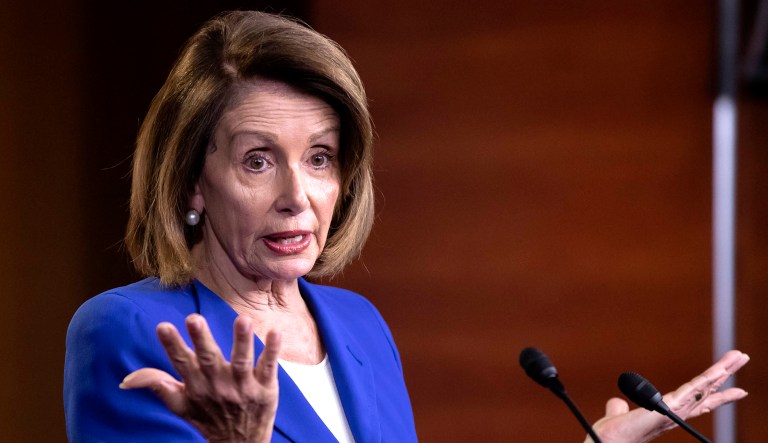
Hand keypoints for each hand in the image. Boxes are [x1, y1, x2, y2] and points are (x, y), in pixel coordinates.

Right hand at [120, 314, 280, 442]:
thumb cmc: (209, 418)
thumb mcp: (180, 405)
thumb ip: (158, 386)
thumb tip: (126, 380)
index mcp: (197, 387)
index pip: (182, 363)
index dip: (172, 345)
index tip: (163, 326)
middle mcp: (219, 386)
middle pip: (209, 360)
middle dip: (202, 339)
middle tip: (194, 318)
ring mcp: (243, 388)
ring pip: (242, 362)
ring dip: (242, 340)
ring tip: (243, 319)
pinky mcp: (266, 389)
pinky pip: (269, 367)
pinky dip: (272, 350)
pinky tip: (275, 332)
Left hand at [587, 350, 748, 442]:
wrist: (608, 440)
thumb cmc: (615, 433)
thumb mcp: (620, 414)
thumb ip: (620, 407)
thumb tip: (617, 402)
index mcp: (669, 412)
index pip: (698, 400)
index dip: (716, 394)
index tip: (735, 388)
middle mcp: (677, 413)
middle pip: (707, 390)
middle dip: (725, 374)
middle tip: (741, 359)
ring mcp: (676, 411)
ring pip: (704, 387)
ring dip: (722, 371)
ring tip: (738, 357)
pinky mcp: (670, 407)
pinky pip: (692, 390)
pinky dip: (707, 380)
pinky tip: (719, 370)